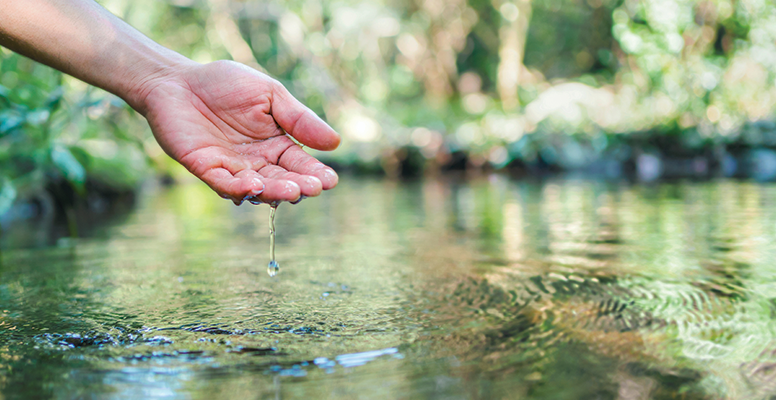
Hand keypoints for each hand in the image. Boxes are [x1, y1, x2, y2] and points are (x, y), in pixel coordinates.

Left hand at [137, 60, 339, 203]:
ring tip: (292, 190)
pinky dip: (239, 188)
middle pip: (281, 180)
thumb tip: (335, 143)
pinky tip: (255, 187)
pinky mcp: (206, 169)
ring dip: (275, 191)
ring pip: (257, 187)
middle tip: (314, 188)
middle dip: (298, 185)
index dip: (315, 173)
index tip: (330, 181)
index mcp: (276, 144)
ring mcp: (231, 168)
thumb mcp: (270, 95)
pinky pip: (224, 183)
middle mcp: (256, 162)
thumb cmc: (225, 84)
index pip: (300, 164)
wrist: (179, 80)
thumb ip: (298, 119)